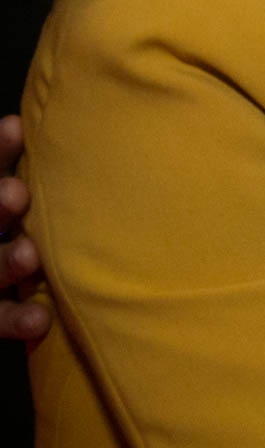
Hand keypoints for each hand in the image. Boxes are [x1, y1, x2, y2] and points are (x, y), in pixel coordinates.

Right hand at [0, 114, 48, 343]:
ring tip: (29, 256)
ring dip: (5, 263)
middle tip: (17, 194)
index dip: (0, 151)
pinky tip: (39, 319)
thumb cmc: (54, 228)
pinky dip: (15, 319)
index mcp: (4, 201)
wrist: (12, 302)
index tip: (15, 128)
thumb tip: (74, 131)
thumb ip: (61, 173)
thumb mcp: (49, 200)